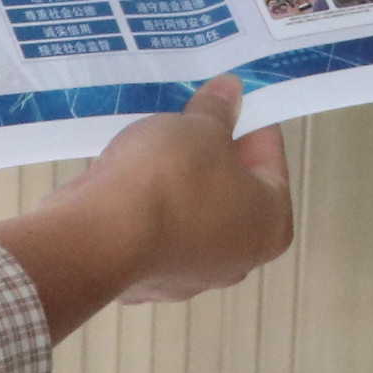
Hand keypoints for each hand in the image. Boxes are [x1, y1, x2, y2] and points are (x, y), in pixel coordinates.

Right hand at [0, 77, 294, 335]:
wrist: (100, 235)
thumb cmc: (170, 178)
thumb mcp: (199, 127)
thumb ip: (218, 110)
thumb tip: (231, 91)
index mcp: (272, 224)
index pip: (272, 161)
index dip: (251, 124)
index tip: (230, 101)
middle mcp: (240, 260)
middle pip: (233, 192)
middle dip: (214, 157)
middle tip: (193, 121)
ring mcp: (192, 277)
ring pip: (193, 216)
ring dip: (180, 185)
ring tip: (158, 147)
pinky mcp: (148, 281)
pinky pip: (156, 234)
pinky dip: (149, 210)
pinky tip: (132, 184)